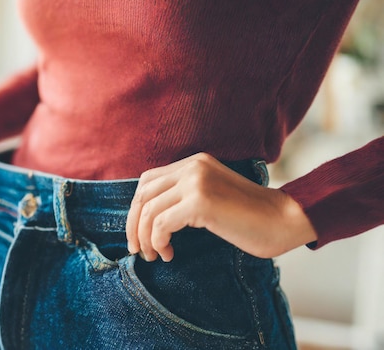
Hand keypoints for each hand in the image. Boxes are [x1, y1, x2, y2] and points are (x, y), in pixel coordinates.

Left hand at [125, 153, 316, 260]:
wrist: (284, 220)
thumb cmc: (249, 218)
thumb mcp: (210, 198)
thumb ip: (183, 197)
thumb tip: (147, 218)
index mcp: (193, 163)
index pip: (147, 182)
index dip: (136, 209)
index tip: (138, 234)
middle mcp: (192, 166)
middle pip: (142, 195)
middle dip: (133, 225)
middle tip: (137, 249)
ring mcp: (195, 181)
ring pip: (148, 211)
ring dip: (145, 238)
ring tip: (155, 255)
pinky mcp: (200, 201)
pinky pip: (161, 223)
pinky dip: (158, 242)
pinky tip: (170, 254)